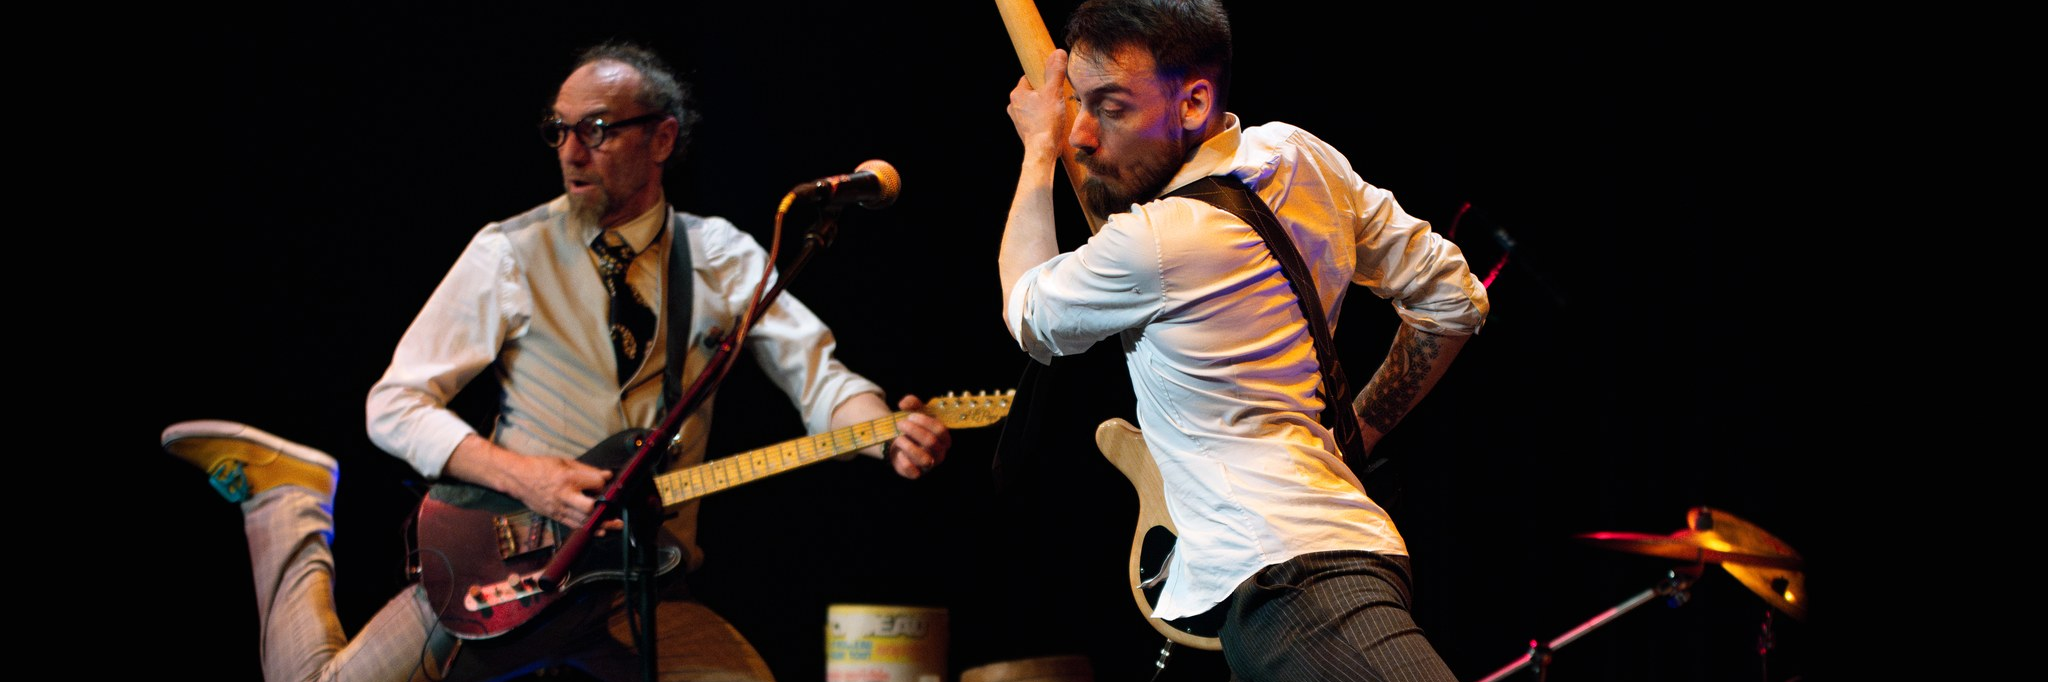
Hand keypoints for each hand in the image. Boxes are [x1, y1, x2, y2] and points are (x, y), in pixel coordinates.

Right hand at [448, 435, 623, 532]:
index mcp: (568, 478)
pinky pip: (573, 525)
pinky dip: (588, 529)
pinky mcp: (554, 516)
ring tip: (616, 525)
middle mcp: (564, 495)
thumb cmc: (542, 466)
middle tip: (619, 511)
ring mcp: (559, 508)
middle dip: (606, 510)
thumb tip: (607, 475)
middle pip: (590, 507)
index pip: (596, 484)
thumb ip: (588, 470)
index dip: (605, 483)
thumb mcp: (566, 462)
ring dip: (602, 524)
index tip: (609, 482)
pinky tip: (600, 531)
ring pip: (583, 520)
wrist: (518, 478)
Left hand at [885, 394, 952, 479]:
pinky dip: (903, 460)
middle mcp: (939, 454)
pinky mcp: (916, 474)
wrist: (899, 443)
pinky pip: (912, 471)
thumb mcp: (914, 412)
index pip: (940, 430)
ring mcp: (928, 465)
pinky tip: (899, 452)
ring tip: (898, 438)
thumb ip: (912, 402)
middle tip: (900, 424)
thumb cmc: (911, 427)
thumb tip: (904, 403)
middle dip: (913, 431)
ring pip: (923, 458)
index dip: (924, 422)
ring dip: (907, 445)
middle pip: (931, 442)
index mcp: (944, 439)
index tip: (910, 416)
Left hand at [1007, 48, 1070, 167]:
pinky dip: (1043, 118)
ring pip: (1034, 105)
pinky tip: (1054, 122)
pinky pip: (1035, 118)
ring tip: (1057, 111)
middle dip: (1045, 92)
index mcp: (1017, 94)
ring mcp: (1018, 119)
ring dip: (1045, 106)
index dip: (1043, 78)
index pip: (1030, 77)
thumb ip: (1055, 72)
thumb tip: (1058, 53)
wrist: (1042, 151)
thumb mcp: (1053, 93)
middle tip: (1059, 97)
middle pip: (1033, 91)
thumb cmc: (1046, 122)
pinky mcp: (1024, 130)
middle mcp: (1013, 106)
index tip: (1054, 82)